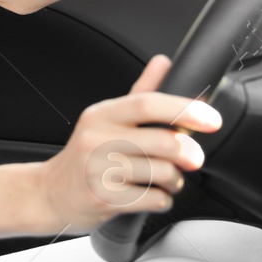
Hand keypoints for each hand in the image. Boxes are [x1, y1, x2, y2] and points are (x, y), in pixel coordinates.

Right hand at [31, 54, 221, 234]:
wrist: (50, 193)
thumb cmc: (84, 155)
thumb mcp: (106, 119)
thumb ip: (139, 92)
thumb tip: (164, 61)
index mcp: (102, 114)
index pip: (147, 103)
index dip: (184, 109)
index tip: (211, 119)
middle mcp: (97, 139)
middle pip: (161, 142)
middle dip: (188, 152)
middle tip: (193, 158)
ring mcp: (98, 170)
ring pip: (161, 173)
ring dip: (175, 180)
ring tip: (169, 180)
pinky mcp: (103, 199)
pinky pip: (152, 199)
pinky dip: (162, 200)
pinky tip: (155, 195)